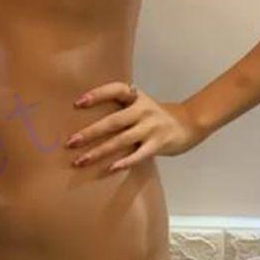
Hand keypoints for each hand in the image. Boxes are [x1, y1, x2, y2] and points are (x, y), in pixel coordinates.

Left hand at [67, 81, 203, 170]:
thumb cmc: (153, 116)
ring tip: (80, 161)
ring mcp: (151, 128)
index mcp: (136, 98)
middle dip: (90, 133)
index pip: (115, 90)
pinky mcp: (158, 144)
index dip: (97, 95)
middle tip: (70, 142)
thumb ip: (118, 106)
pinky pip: (139, 155)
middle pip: (113, 121)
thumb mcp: (139, 103)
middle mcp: (143, 111)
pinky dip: (124, 162)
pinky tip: (110, 168)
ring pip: (121, 140)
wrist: (189, 123)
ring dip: (99, 152)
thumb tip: (82, 116)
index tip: (77, 103)